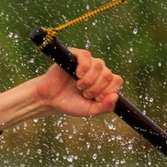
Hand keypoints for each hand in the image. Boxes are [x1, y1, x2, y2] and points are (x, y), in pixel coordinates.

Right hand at [0, 45, 122, 129]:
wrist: (50, 99)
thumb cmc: (70, 103)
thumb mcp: (90, 110)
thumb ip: (105, 107)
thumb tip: (115, 96)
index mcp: (103, 82)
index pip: (117, 80)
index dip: (108, 90)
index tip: (96, 98)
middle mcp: (97, 70)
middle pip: (108, 74)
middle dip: (97, 88)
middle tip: (84, 93)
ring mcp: (87, 62)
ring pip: (99, 65)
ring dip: (90, 79)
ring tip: (79, 86)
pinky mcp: (75, 55)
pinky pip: (86, 56)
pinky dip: (84, 66)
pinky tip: (78, 75)